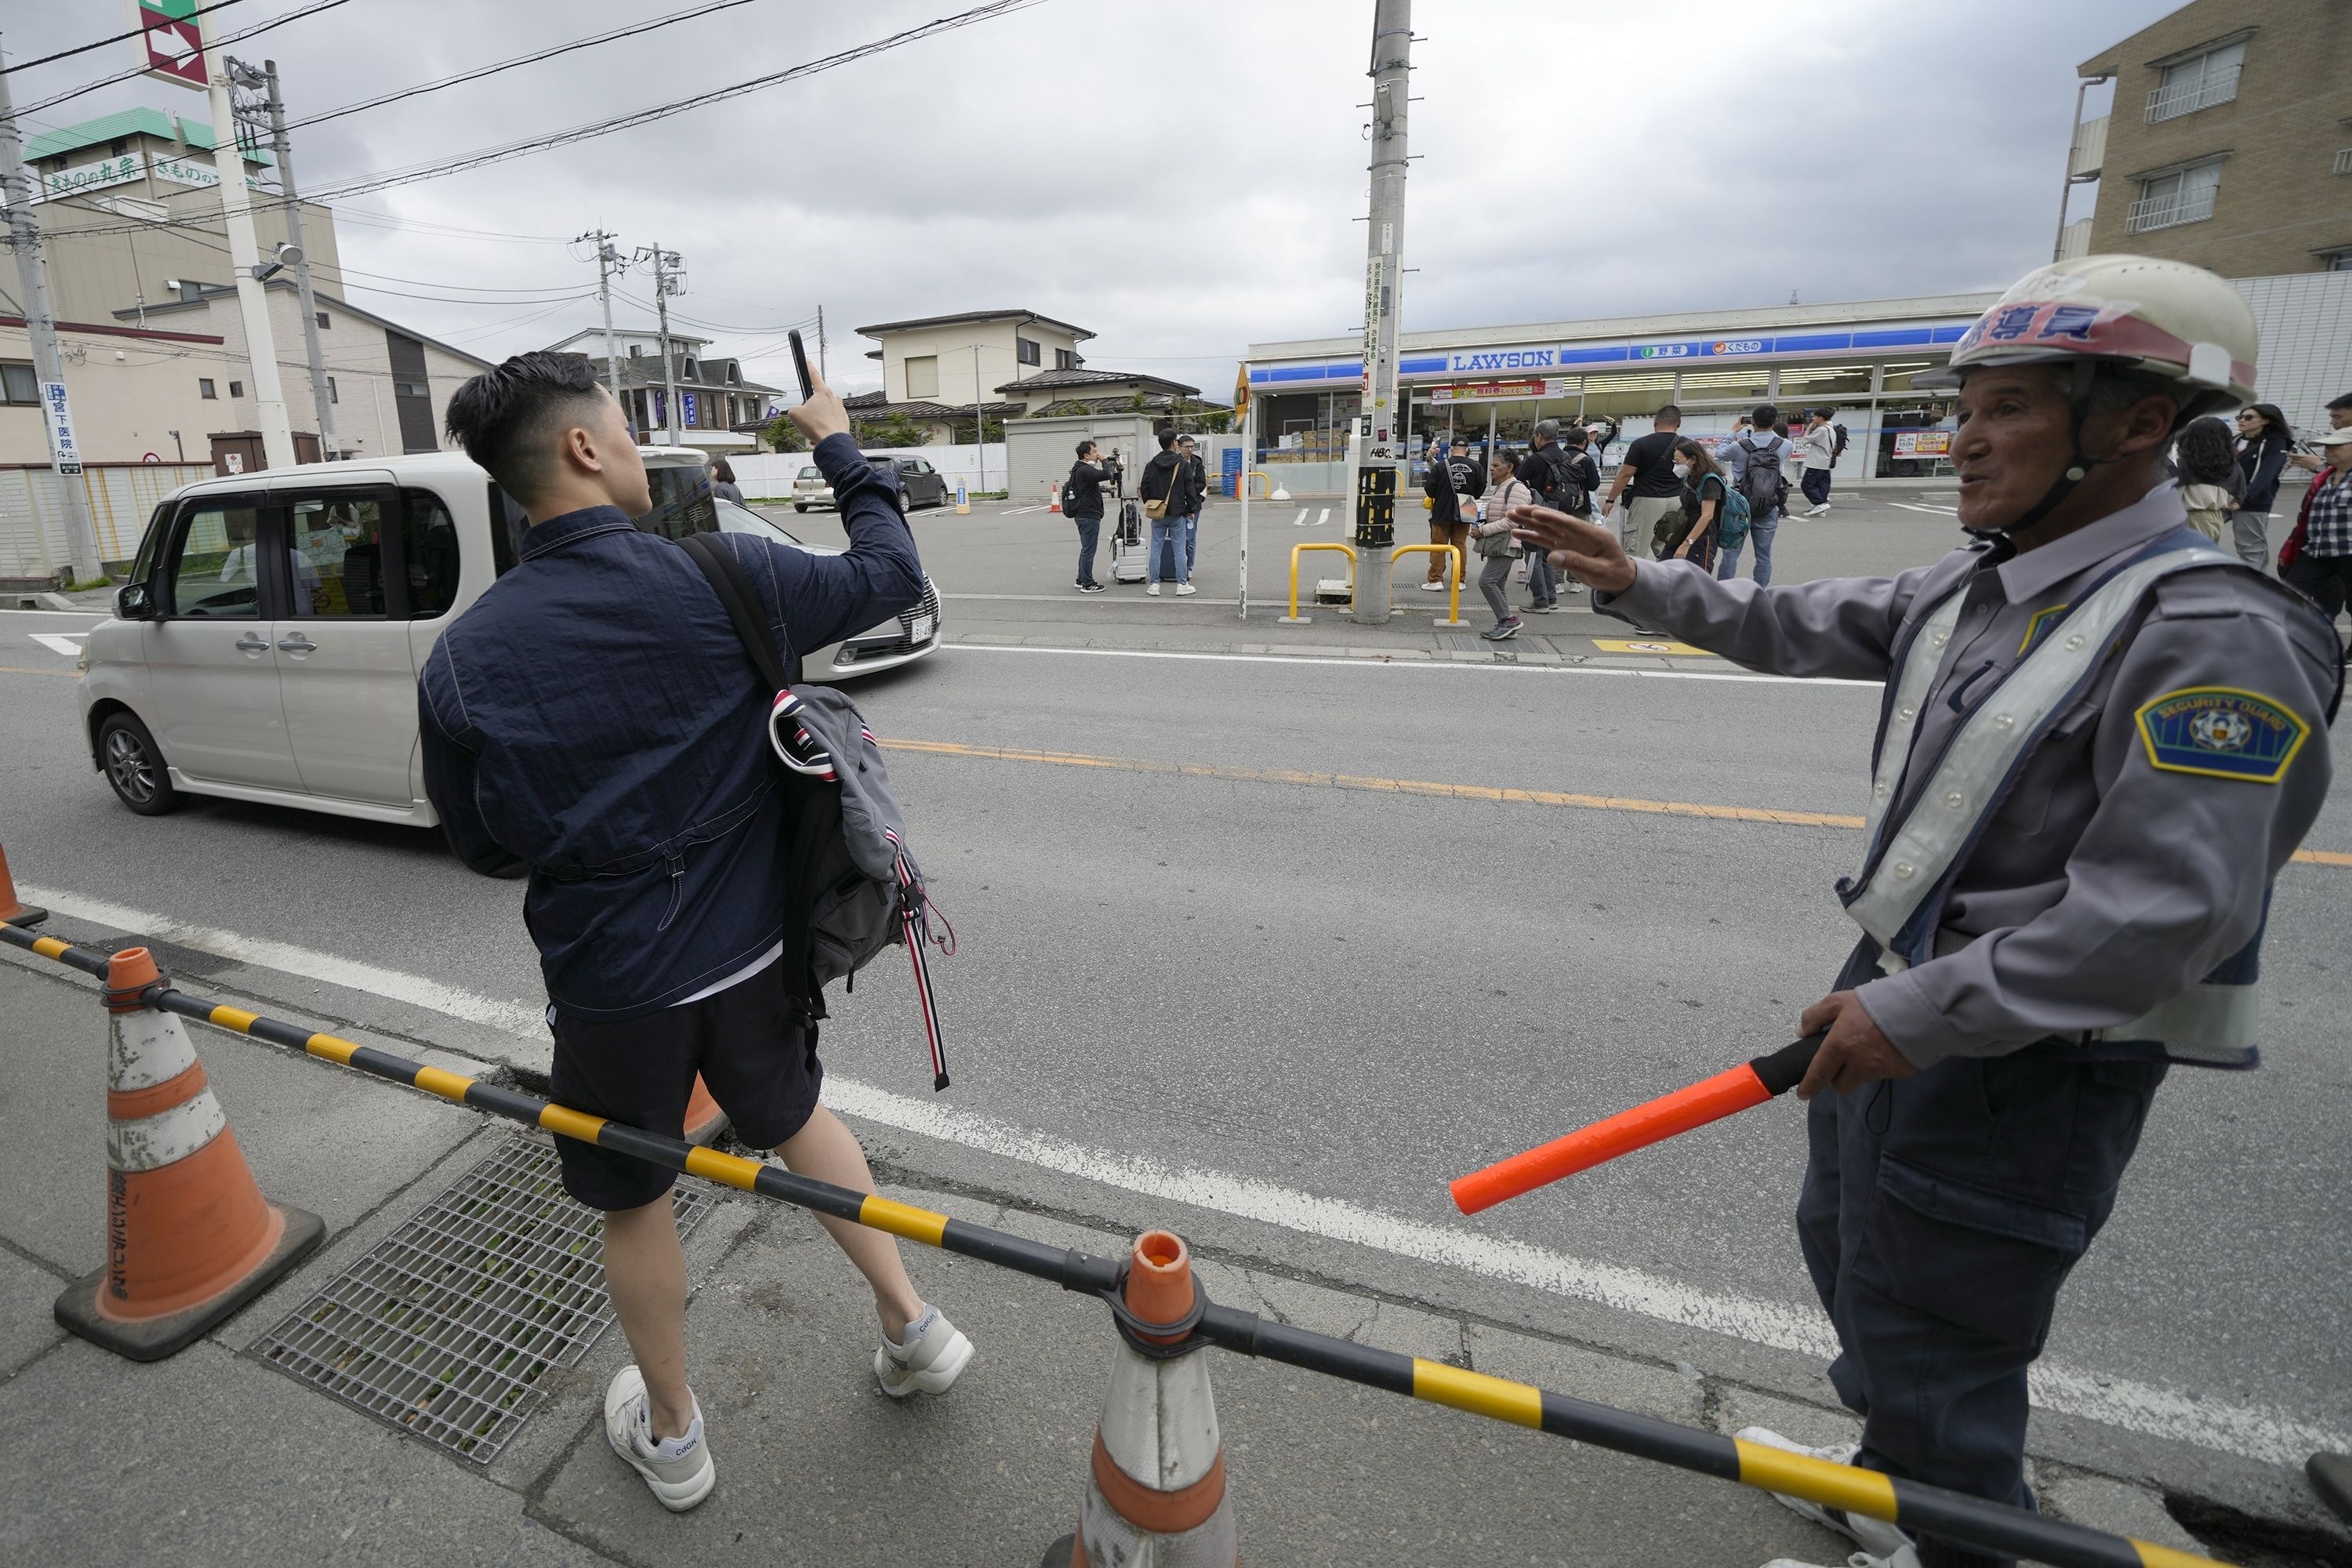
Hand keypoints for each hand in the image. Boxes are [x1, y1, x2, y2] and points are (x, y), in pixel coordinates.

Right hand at [789, 372, 849, 445]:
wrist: (833, 442)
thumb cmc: (817, 427)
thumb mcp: (795, 414)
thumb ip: (794, 408)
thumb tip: (798, 411)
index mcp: (823, 392)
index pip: (814, 376)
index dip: (808, 367)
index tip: (807, 361)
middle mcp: (834, 398)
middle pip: (817, 399)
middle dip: (810, 408)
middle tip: (807, 418)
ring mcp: (840, 409)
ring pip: (823, 412)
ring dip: (817, 419)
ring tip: (814, 428)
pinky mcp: (843, 420)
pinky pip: (830, 421)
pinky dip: (824, 427)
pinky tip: (820, 434)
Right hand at [1509, 504, 1635, 592]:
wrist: (1619, 578)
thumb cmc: (1614, 573)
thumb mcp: (1599, 571)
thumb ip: (1577, 563)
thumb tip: (1553, 557)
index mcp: (1594, 535)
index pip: (1570, 524)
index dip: (1552, 518)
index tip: (1535, 513)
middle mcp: (1580, 534)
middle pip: (1555, 521)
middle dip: (1535, 515)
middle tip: (1517, 509)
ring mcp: (1571, 540)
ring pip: (1547, 528)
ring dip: (1529, 522)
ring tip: (1511, 515)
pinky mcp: (1565, 547)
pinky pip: (1546, 540)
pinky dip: (1532, 536)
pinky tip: (1518, 533)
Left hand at [1795, 991, 1918, 1099]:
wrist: (1920, 1007)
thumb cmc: (1875, 1002)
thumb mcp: (1839, 1001)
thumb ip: (1815, 1016)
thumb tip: (1803, 1033)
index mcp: (1839, 1046)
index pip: (1819, 1074)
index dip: (1809, 1086)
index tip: (1803, 1093)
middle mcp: (1858, 1064)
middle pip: (1841, 1086)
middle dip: (1838, 1078)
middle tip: (1842, 1062)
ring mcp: (1880, 1071)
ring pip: (1862, 1079)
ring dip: (1860, 1069)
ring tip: (1868, 1046)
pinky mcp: (1899, 1073)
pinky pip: (1883, 1073)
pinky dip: (1880, 1064)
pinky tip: (1885, 1047)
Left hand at [2289, 451, 2323, 472]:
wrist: (2317, 466)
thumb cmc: (2316, 461)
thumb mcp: (2313, 455)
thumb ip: (2309, 454)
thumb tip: (2308, 453)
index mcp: (2304, 456)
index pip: (2295, 455)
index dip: (2291, 454)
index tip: (2289, 453)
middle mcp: (2301, 460)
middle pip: (2293, 458)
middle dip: (2290, 457)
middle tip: (2288, 456)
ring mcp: (2301, 463)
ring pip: (2294, 462)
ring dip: (2291, 461)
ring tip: (2288, 460)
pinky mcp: (2302, 466)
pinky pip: (2296, 465)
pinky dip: (2292, 464)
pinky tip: (2290, 464)